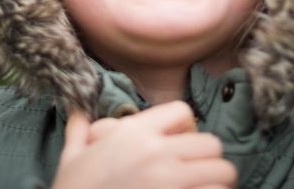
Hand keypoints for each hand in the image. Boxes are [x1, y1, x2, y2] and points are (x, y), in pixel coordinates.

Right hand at [52, 100, 236, 188]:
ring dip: (216, 182)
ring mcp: (171, 183)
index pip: (183, 112)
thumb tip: (76, 113)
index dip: (186, 127)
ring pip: (222, 173)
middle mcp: (157, 153)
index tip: (179, 144)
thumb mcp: (71, 159)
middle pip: (211, 144)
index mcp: (134, 134)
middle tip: (196, 173)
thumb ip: (79, 132)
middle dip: (207, 159)